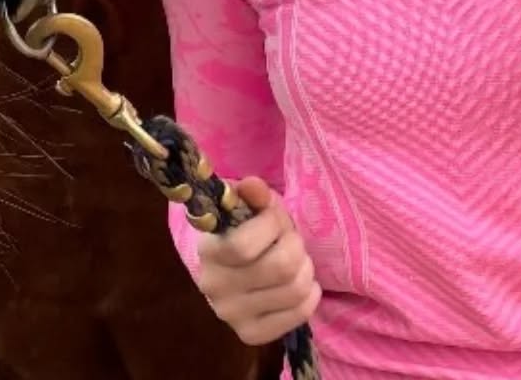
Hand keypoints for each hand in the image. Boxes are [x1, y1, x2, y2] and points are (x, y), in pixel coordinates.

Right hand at [194, 176, 321, 346]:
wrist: (232, 269)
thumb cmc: (242, 230)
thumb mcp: (246, 206)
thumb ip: (252, 194)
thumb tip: (253, 185)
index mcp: (209, 250)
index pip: (244, 245)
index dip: (271, 225)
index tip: (274, 217)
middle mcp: (215, 287)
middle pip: (280, 267)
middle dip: (295, 245)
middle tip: (291, 240)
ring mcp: (232, 316)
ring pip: (294, 290)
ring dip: (306, 268)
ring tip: (297, 260)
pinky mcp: (250, 335)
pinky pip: (299, 315)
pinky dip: (310, 295)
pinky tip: (302, 283)